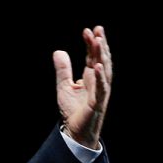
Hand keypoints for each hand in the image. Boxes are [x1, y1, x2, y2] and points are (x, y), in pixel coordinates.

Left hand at [55, 25, 111, 147]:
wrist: (75, 133)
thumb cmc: (73, 112)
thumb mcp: (64, 86)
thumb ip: (63, 70)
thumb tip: (58, 51)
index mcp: (91, 78)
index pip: (93, 57)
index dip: (91, 44)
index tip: (88, 30)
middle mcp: (98, 83)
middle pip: (101, 60)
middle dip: (100, 45)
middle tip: (98, 29)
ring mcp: (100, 93)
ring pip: (104, 71)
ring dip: (102, 56)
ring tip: (99, 41)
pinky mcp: (98, 103)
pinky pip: (101, 89)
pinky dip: (99, 77)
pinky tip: (96, 66)